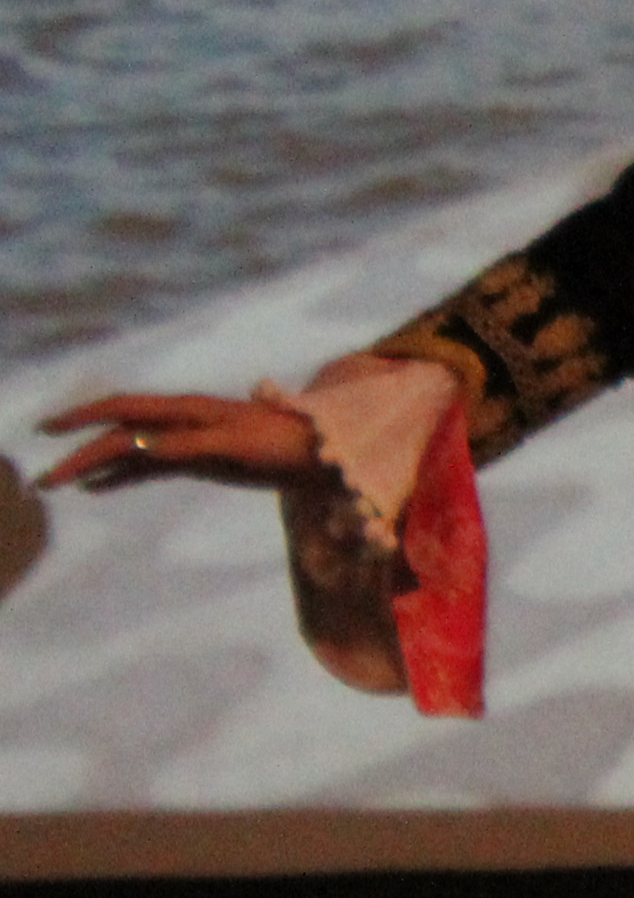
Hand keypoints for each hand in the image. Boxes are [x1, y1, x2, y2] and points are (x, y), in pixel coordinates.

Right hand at [39, 390, 325, 490]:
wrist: (325, 452)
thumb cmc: (285, 443)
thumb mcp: (237, 444)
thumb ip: (190, 445)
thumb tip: (141, 446)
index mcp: (186, 409)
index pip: (123, 408)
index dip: (83, 417)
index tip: (48, 430)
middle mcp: (180, 420)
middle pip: (118, 432)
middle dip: (79, 452)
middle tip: (44, 480)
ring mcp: (188, 439)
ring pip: (130, 450)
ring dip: (94, 466)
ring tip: (58, 485)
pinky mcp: (199, 459)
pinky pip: (150, 465)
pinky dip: (121, 475)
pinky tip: (97, 488)